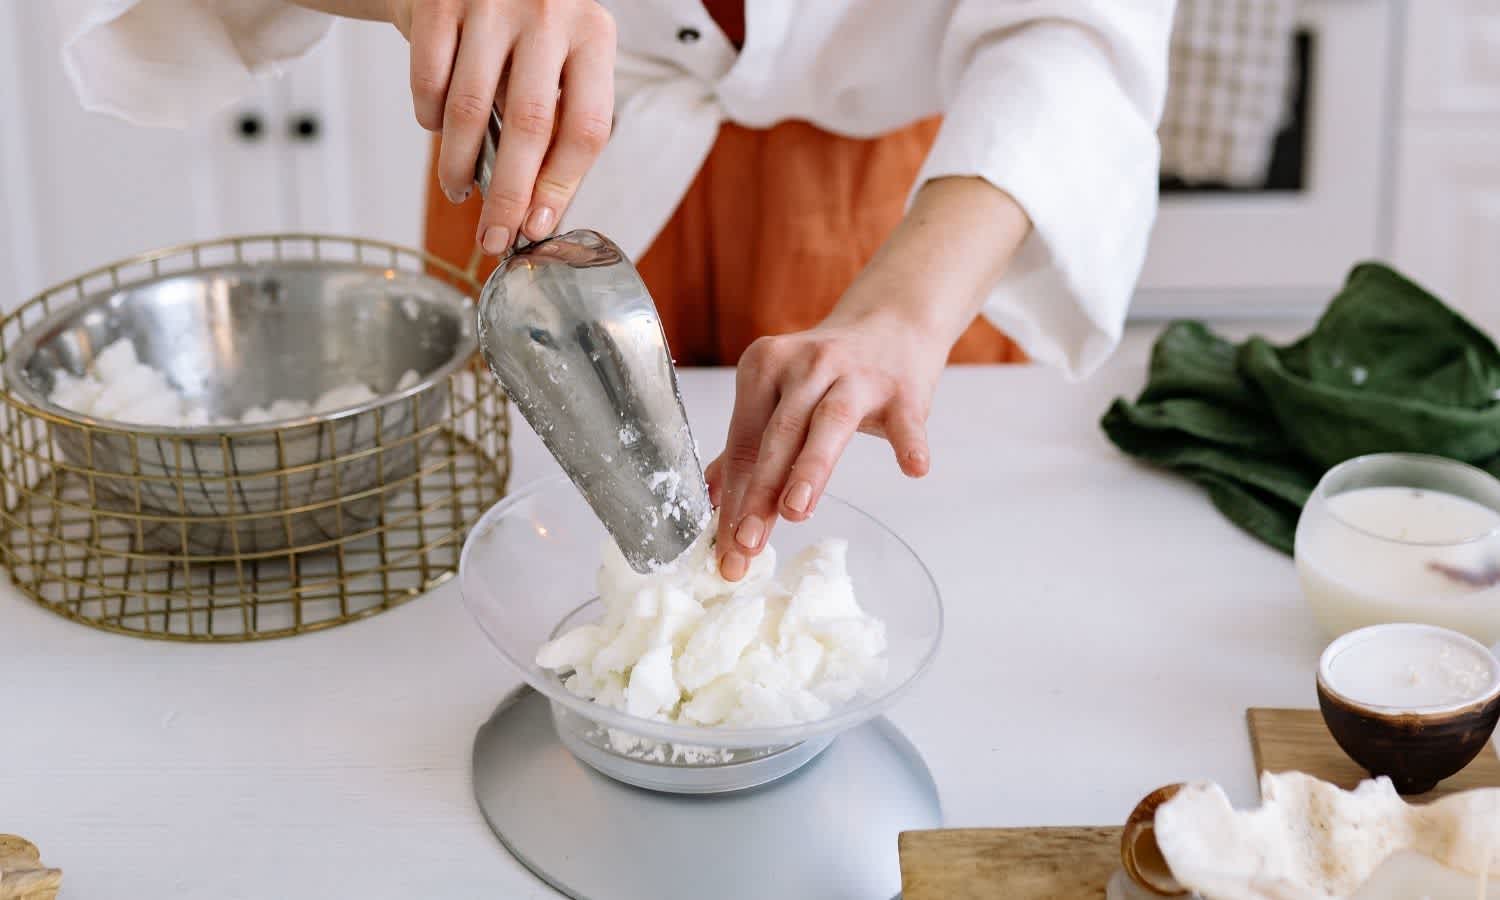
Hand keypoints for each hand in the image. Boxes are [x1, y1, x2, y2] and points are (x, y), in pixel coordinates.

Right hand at [392, 0, 615, 253]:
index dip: (560, 187)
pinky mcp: (438, 0)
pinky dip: (428, 116)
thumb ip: (559, 126)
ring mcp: (491, 2)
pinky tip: (436, 127)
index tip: (537, 226)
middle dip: (508, 194)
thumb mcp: (562, 63)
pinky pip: (428, 80)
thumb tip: (538, 214)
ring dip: (458, 163)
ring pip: (470, 107)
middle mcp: (548, 12)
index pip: (586, 128)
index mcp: (594, 34)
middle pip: (531, 124)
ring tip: (457, 188)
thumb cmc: (521, 33)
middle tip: (493, 236)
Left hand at [703, 176, 1032, 580]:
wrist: (892, 322)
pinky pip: (906, 420)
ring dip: (810, 468)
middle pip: (778, 436)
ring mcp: (856, 374)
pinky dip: (909, 443)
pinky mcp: (903, 388)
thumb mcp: (779, 395)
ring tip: (796, 512)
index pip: (744, 443)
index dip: (733, 498)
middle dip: (760, 493)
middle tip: (746, 543)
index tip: (726, 548)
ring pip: (828, 423)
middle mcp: (805, 366)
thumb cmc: (829, 370)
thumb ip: (747, 444)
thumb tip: (710, 498)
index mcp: (764, 368)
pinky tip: (913, 469)